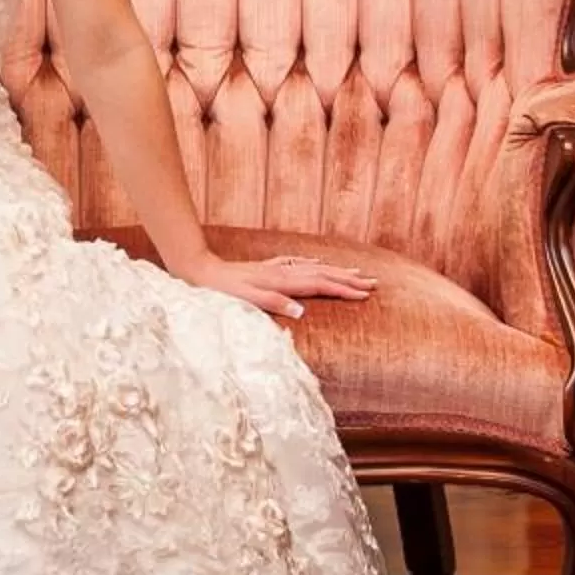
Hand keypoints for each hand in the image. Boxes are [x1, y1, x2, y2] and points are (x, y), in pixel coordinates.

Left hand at [173, 252, 377, 320]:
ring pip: (314, 268)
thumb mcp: (248, 301)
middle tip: (373, 283)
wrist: (202, 273)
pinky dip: (313, 264)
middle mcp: (283, 272)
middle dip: (348, 279)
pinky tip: (317, 263)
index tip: (366, 294)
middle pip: (323, 274)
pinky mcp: (267, 269)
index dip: (344, 290)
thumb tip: (302, 311)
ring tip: (356, 272)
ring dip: (336, 271)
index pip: (321, 286)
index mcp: (283, 283)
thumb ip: (275, 304)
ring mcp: (276, 269)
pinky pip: (298, 264)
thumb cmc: (224, 292)